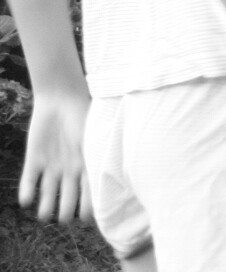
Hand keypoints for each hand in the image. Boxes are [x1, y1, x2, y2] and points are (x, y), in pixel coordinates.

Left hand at [19, 87, 92, 223]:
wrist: (62, 97)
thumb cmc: (84, 116)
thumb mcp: (94, 140)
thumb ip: (97, 160)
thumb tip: (107, 183)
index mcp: (87, 165)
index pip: (90, 193)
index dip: (89, 207)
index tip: (86, 218)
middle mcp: (69, 170)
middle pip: (68, 198)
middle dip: (66, 211)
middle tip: (65, 220)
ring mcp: (51, 166)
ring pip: (48, 194)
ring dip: (46, 207)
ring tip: (44, 216)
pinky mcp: (34, 160)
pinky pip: (29, 181)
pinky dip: (26, 192)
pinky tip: (26, 201)